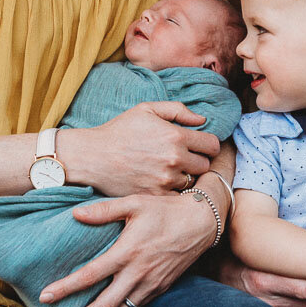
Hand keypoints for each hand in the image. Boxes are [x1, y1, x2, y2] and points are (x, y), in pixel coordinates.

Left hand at [40, 189, 218, 306]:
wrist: (202, 223)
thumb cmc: (166, 210)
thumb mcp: (136, 202)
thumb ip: (104, 210)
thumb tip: (76, 214)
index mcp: (128, 251)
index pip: (92, 275)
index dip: (67, 287)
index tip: (45, 296)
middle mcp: (138, 274)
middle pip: (103, 306)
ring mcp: (149, 286)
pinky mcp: (158, 291)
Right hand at [57, 102, 219, 196]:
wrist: (93, 157)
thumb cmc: (119, 130)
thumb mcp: (146, 110)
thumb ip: (178, 111)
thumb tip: (202, 119)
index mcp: (176, 136)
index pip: (212, 145)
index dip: (208, 145)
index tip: (200, 146)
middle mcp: (174, 159)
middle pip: (205, 166)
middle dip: (197, 161)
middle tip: (184, 159)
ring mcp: (165, 180)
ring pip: (191, 182)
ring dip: (185, 177)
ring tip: (168, 170)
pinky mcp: (155, 196)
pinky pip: (177, 196)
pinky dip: (172, 191)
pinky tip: (162, 182)